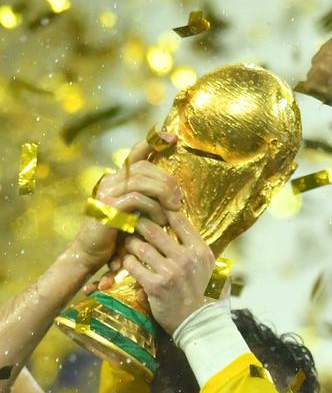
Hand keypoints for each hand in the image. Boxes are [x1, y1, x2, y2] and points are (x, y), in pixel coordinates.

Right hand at [70, 133, 180, 273]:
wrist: (91, 254)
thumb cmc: (119, 235)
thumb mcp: (138, 213)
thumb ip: (151, 199)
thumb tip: (177, 195)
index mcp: (118, 179)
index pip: (135, 154)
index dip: (153, 142)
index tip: (172, 137)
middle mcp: (110, 181)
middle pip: (143, 167)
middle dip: (166, 180)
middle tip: (179, 199)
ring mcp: (106, 193)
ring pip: (141, 181)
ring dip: (163, 193)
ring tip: (174, 209)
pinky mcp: (107, 208)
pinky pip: (136, 199)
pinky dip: (153, 208)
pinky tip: (161, 221)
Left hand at [121, 211, 215, 334]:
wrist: (199, 323)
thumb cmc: (206, 295)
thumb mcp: (211, 268)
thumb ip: (199, 250)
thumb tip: (190, 231)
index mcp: (201, 251)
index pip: (180, 221)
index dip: (164, 210)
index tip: (153, 207)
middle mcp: (187, 258)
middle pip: (156, 230)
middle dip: (141, 224)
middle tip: (132, 221)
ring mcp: (171, 271)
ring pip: (141, 247)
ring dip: (131, 243)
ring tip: (126, 241)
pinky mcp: (156, 286)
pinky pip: (134, 266)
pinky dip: (127, 262)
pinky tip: (125, 261)